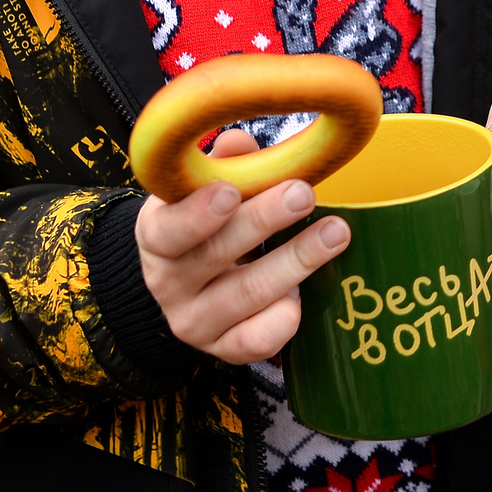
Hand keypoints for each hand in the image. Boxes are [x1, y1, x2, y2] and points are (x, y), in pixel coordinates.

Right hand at [135, 126, 350, 363]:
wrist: (185, 284)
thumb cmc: (203, 223)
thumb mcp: (198, 188)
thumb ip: (221, 163)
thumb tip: (240, 143)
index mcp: (156, 235)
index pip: (169, 230)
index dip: (197, 214)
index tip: (230, 192)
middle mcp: (169, 284)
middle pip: (217, 256)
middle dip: (265, 222)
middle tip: (303, 195)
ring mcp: (196, 323)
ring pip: (250, 295)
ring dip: (297, 261)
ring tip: (335, 232)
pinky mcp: (225, 349)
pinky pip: (260, 339)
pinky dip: (287, 313)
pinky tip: (303, 289)